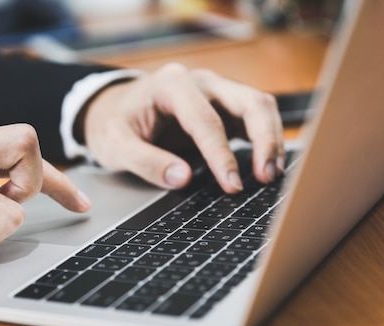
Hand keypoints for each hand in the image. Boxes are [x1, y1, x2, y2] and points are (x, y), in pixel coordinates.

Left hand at [82, 63, 284, 192]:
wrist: (112, 109)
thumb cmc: (113, 124)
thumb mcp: (115, 146)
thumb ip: (145, 162)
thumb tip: (182, 178)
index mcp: (171, 85)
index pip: (207, 120)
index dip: (222, 155)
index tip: (232, 185)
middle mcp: (199, 81)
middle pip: (248, 102)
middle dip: (264, 140)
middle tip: (265, 178)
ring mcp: (214, 91)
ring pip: (258, 105)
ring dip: (271, 139)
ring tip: (271, 175)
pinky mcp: (222, 106)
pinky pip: (254, 116)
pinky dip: (266, 139)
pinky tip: (267, 165)